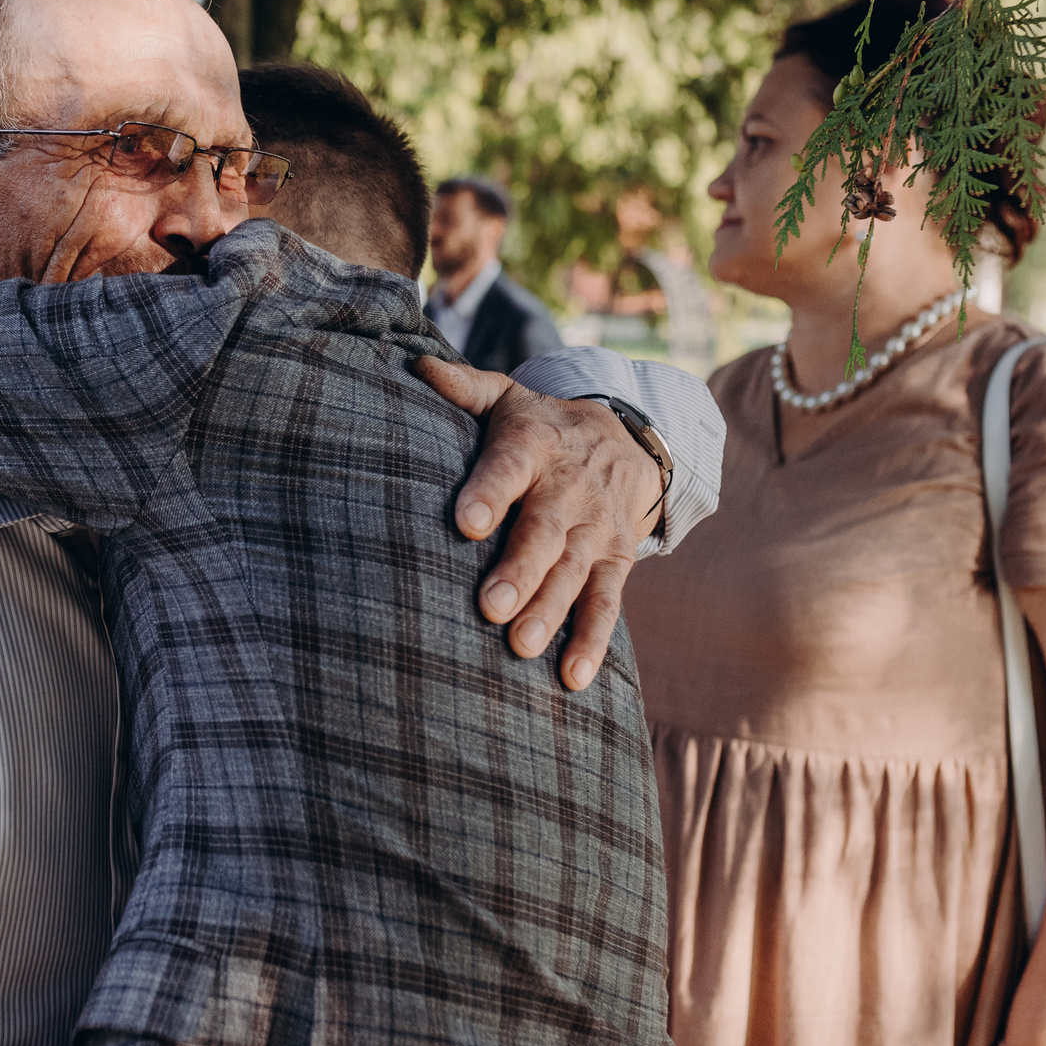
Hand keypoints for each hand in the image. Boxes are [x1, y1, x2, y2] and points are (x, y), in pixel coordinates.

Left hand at [416, 356, 662, 688]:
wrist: (629, 440)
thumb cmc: (541, 427)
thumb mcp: (507, 398)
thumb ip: (463, 388)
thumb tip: (416, 366)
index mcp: (533, 447)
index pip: (508, 468)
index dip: (489, 493)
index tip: (465, 522)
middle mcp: (569, 490)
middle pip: (545, 532)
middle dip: (520, 570)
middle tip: (490, 606)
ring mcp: (596, 530)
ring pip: (575, 573)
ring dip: (551, 610)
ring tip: (522, 647)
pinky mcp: (617, 561)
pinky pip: (607, 603)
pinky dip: (593, 641)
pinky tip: (572, 678)